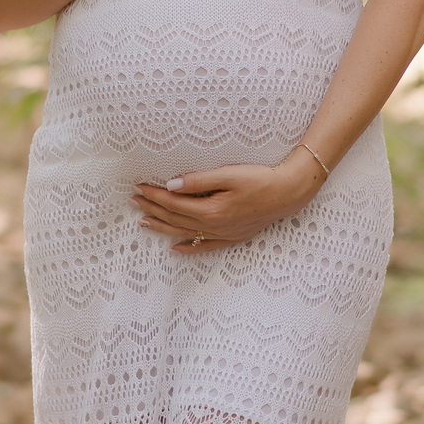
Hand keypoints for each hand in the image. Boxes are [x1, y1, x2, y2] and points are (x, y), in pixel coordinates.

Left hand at [132, 154, 324, 251]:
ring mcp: (223, 234)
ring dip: (163, 227)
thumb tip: (171, 185)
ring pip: (185, 233)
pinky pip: (205, 246)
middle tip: (134, 201)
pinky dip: (188, 248)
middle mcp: (214, 226)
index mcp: (211, 210)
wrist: (289, 193)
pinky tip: (175, 248)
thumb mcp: (228, 174)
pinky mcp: (233, 237)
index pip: (174, 203)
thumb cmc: (260, 179)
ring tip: (144, 221)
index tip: (140, 187)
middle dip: (153, 209)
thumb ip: (198, 181)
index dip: (155, 195)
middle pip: (176, 219)